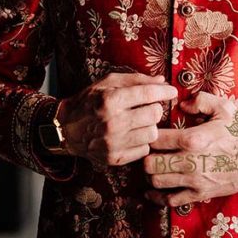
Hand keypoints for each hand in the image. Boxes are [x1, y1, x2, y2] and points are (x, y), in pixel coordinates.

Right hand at [57, 72, 176, 166]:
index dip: (165, 91)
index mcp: (110, 100)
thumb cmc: (89, 101)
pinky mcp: (114, 158)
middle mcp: (112, 123)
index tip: (171, 91)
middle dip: (155, 108)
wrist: (65, 129)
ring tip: (139, 122)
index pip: (148, 94)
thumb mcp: (108, 82)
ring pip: (153, 133)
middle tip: (148, 107)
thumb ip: (136, 79)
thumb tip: (162, 82)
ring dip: (149, 126)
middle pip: (155, 114)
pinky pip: (144, 149)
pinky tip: (131, 135)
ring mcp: (113, 143)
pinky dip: (141, 142)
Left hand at [143, 92, 237, 207]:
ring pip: (156, 181)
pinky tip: (153, 188)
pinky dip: (157, 196)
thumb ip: (201, 101)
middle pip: (150, 163)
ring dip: (150, 174)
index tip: (151, 131)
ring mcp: (193, 180)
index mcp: (194, 139)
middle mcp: (190, 162)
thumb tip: (182, 105)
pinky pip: (169, 200)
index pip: (156, 139)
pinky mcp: (198, 194)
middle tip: (148, 150)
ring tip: (153, 165)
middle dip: (146, 156)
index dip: (150, 134)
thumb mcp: (225, 108)